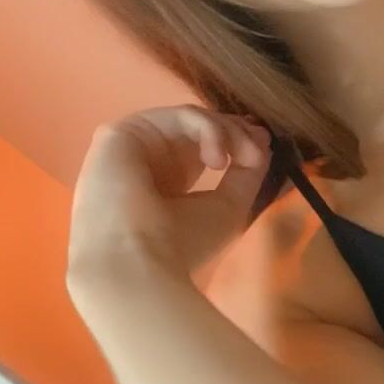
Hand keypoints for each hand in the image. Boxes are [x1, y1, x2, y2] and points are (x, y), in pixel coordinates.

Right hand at [66, 105, 271, 283]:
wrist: (136, 265)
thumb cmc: (182, 245)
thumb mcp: (229, 206)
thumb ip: (246, 172)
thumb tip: (261, 142)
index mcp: (166, 183)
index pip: (200, 146)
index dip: (233, 139)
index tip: (263, 147)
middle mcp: (147, 162)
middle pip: (197, 128)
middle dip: (236, 133)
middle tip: (259, 150)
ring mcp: (131, 146)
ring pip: (189, 119)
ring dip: (229, 133)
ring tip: (247, 159)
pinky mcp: (120, 133)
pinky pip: (177, 117)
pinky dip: (210, 130)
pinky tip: (219, 160)